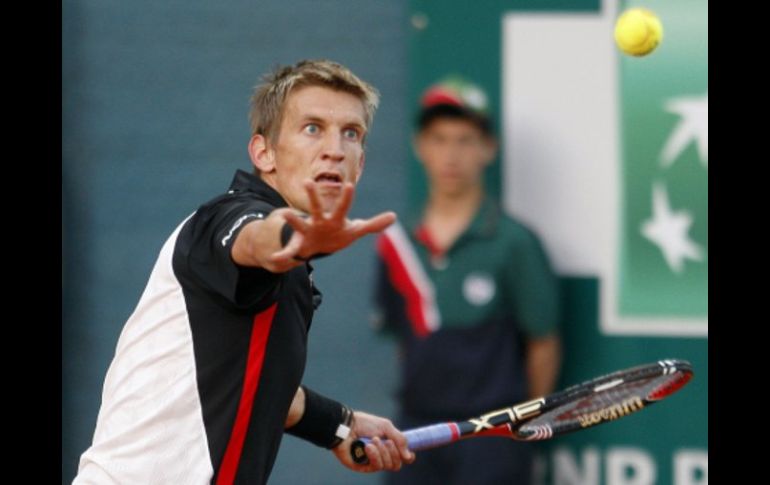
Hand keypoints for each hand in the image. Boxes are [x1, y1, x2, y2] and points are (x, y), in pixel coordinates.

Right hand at [270, 180, 395, 263]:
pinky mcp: (298, 245)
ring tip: (284, 213)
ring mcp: (307, 232)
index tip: (349, 185)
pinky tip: (276, 259)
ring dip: (292, 220)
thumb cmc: (337, 233)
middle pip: (316, 207)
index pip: (342, 206)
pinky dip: (283, 255)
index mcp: (335, 219)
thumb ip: (374, 224)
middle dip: (312, 196)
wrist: (316, 245)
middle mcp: (319, 221)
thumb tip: (394, 216)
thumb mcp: (356, 230)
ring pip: (299, 224)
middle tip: (307, 182)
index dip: (346, 197)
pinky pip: (290, 251)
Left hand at [332, 411, 414, 472]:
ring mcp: (372, 462)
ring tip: (373, 441)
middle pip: (397, 464)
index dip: (408, 457)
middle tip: (387, 441)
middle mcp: (382, 456)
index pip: (403, 458)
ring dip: (382, 452)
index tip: (409, 454)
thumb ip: (400, 439)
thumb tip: (409, 456)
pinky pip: (376, 466)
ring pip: (387, 466)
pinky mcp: (363, 467)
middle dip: (394, 452)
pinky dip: (374, 455)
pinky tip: (367, 447)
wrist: (346, 426)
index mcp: (389, 446)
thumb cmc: (364, 424)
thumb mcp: (386, 426)